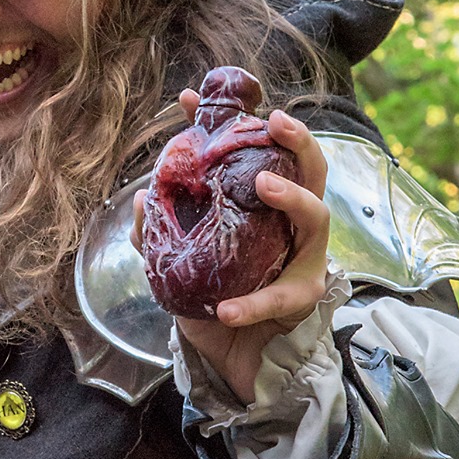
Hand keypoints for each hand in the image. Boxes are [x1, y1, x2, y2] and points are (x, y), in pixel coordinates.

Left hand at [133, 95, 330, 404]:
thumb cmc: (216, 298)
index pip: (260, 154)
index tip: (190, 100)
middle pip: (312, 169)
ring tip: (263, 185)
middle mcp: (293, 224)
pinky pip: (280, 296)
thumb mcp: (179, 261)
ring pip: (316, 218)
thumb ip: (162, 231)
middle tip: (273, 122)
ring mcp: (305, 258)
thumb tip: (142, 196)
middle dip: (298, 140)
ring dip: (291, 197)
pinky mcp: (302, 299)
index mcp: (267, 205)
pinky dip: (252, 303)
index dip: (230, 123)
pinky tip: (226, 309)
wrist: (232, 358)